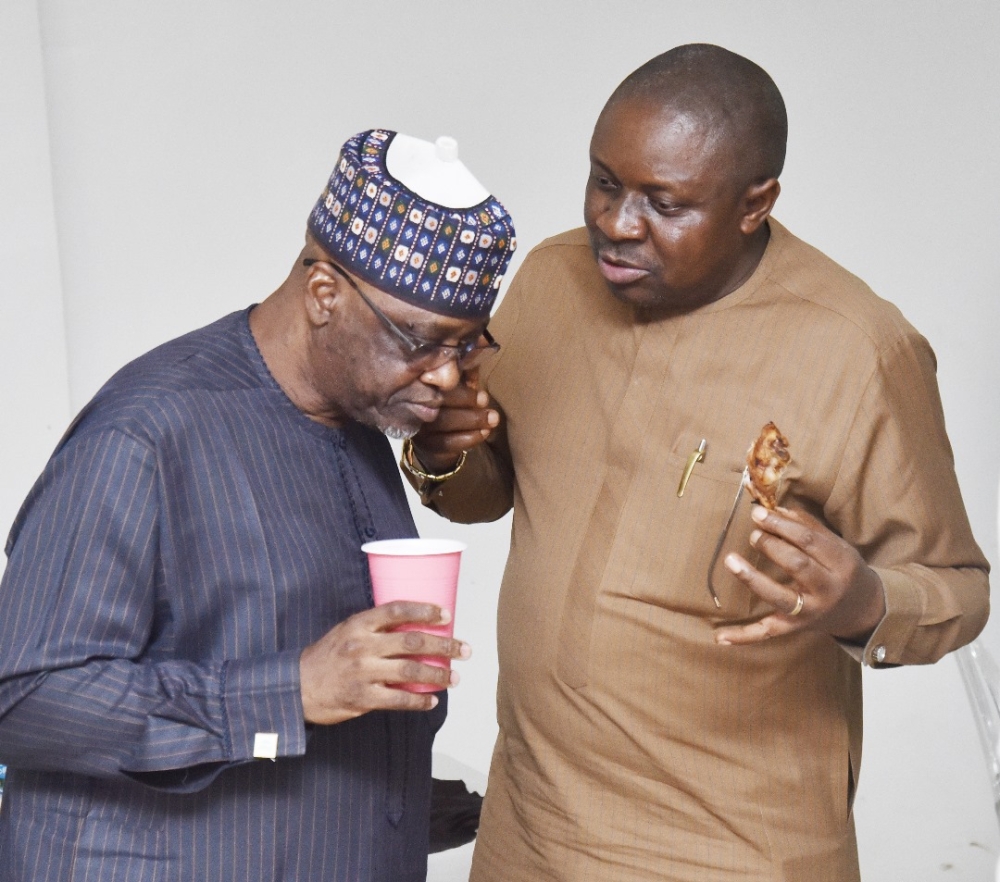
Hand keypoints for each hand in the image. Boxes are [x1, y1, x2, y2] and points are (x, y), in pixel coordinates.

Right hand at [299, 602, 471, 723]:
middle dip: (444, 645)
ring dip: (438, 674)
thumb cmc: (327, 655)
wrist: (297, 687)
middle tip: (464, 649)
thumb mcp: (346, 630)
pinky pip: (399, 699)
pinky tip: (432, 700)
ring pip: (410, 671)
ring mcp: (363, 673)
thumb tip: (413, 624)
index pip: (396, 610)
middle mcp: (362, 646)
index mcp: (359, 624)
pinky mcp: (363, 698)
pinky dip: (419, 701)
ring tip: (454, 676)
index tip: (446, 615)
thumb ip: (375, 627)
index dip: (424, 610)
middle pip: (412, 642)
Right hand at [409, 368, 498, 472]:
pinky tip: (484, 433)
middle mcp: (413, 405)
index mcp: (420, 385)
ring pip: (442, 422)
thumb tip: (480, 348)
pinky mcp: (427, 447)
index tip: (473, 381)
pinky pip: (446, 443)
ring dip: (471, 420)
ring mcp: (419, 428)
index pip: (432, 378)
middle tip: (486, 399)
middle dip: (465, 400)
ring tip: (493, 418)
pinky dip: (469, 438)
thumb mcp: (458, 386)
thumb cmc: (451, 406)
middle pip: (436, 400)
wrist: (438, 441)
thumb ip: (465, 371)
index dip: (453, 379)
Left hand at [714, 505, 885, 645]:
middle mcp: (827, 589)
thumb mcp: (836, 545)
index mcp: (840, 563)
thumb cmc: (843, 570)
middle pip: (796, 565)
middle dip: (771, 546)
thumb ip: (808, 527)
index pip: (808, 540)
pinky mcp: (796, 628)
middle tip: (754, 534)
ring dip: (753, 578)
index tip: (758, 513)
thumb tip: (776, 508)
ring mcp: (810, 611)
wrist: (863, 610)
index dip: (781, 524)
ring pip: (780, 596)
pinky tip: (719, 636)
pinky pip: (768, 632)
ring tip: (732, 560)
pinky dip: (743, 636)